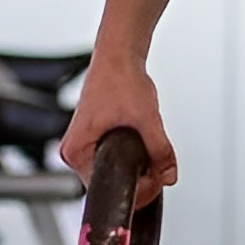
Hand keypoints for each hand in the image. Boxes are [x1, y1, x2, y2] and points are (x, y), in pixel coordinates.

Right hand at [59, 48, 176, 205]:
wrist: (118, 56)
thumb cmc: (120, 79)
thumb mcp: (147, 119)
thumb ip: (160, 151)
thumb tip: (169, 176)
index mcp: (76, 151)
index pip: (106, 188)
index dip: (136, 186)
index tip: (155, 176)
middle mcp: (74, 152)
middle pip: (111, 182)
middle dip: (139, 175)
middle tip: (156, 157)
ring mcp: (83, 146)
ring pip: (115, 171)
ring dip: (136, 163)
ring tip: (143, 137)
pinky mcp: (93, 140)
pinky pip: (114, 160)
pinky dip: (132, 154)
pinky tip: (138, 136)